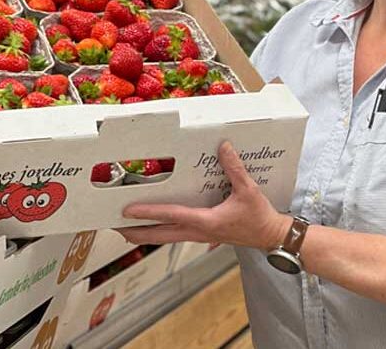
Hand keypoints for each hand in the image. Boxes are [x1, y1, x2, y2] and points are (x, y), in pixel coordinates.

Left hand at [116, 141, 290, 250]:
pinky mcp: (204, 235)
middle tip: (115, 227)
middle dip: (136, 232)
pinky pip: (176, 234)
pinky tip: (156, 225)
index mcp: (206, 221)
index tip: (127, 211)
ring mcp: (200, 236)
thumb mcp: (248, 190)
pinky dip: (161, 231)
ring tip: (127, 229)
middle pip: (160, 235)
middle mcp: (198, 232)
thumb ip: (234, 168)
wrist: (270, 236)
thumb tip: (223, 147)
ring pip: (166, 237)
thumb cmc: (259, 216)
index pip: (171, 215)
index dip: (148, 212)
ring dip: (146, 233)